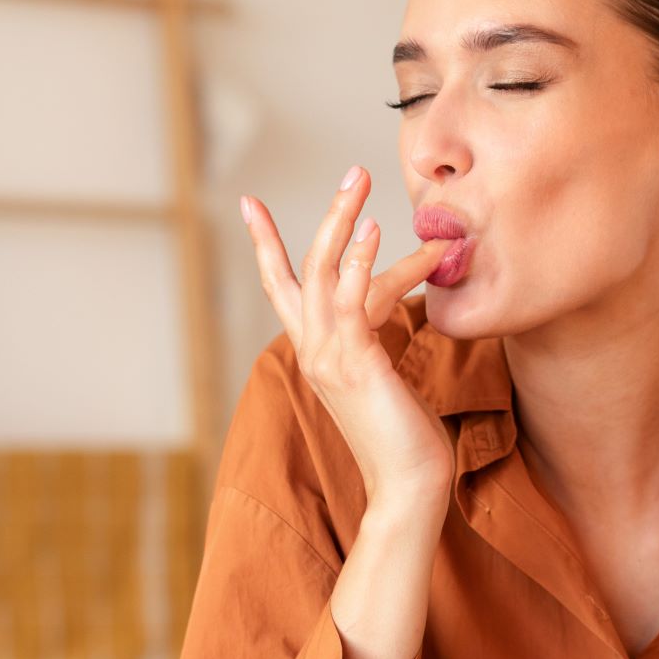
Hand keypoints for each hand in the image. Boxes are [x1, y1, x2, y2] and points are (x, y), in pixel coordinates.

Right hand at [241, 166, 455, 506]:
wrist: (408, 487)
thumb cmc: (405, 437)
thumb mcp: (386, 374)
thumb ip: (376, 337)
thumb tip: (393, 301)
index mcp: (314, 353)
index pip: (282, 289)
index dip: (266, 245)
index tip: (250, 204)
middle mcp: (312, 351)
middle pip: (299, 268)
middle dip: (322, 216)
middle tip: (352, 172)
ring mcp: (328, 357)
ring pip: (322, 271)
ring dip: (342, 220)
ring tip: (363, 179)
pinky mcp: (355, 363)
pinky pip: (351, 298)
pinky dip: (360, 259)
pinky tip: (376, 228)